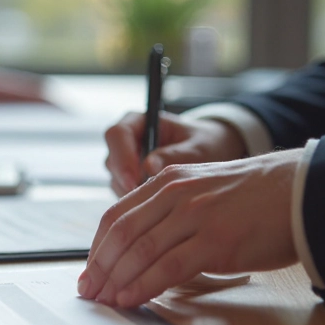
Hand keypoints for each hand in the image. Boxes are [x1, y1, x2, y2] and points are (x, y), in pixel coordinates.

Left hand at [77, 150, 302, 307]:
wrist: (303, 190)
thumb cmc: (255, 199)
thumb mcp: (201, 191)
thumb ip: (170, 211)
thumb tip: (140, 250)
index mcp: (167, 181)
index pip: (116, 216)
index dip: (97, 248)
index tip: (88, 271)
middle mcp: (176, 195)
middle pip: (122, 234)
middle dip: (99, 268)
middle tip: (88, 292)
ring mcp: (195, 216)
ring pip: (140, 251)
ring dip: (116, 281)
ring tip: (104, 300)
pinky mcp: (216, 241)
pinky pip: (167, 267)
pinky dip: (143, 286)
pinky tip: (131, 298)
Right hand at [104, 111, 246, 195]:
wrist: (211, 154)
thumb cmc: (206, 144)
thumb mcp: (198, 147)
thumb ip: (175, 155)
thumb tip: (148, 167)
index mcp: (139, 121)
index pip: (116, 134)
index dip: (122, 157)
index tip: (135, 179)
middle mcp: (126, 141)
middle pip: (112, 160)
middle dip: (127, 180)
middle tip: (150, 197)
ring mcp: (125, 162)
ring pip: (116, 180)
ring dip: (134, 193)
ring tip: (163, 199)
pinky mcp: (129, 181)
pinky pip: (124, 194)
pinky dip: (139, 202)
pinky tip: (161, 203)